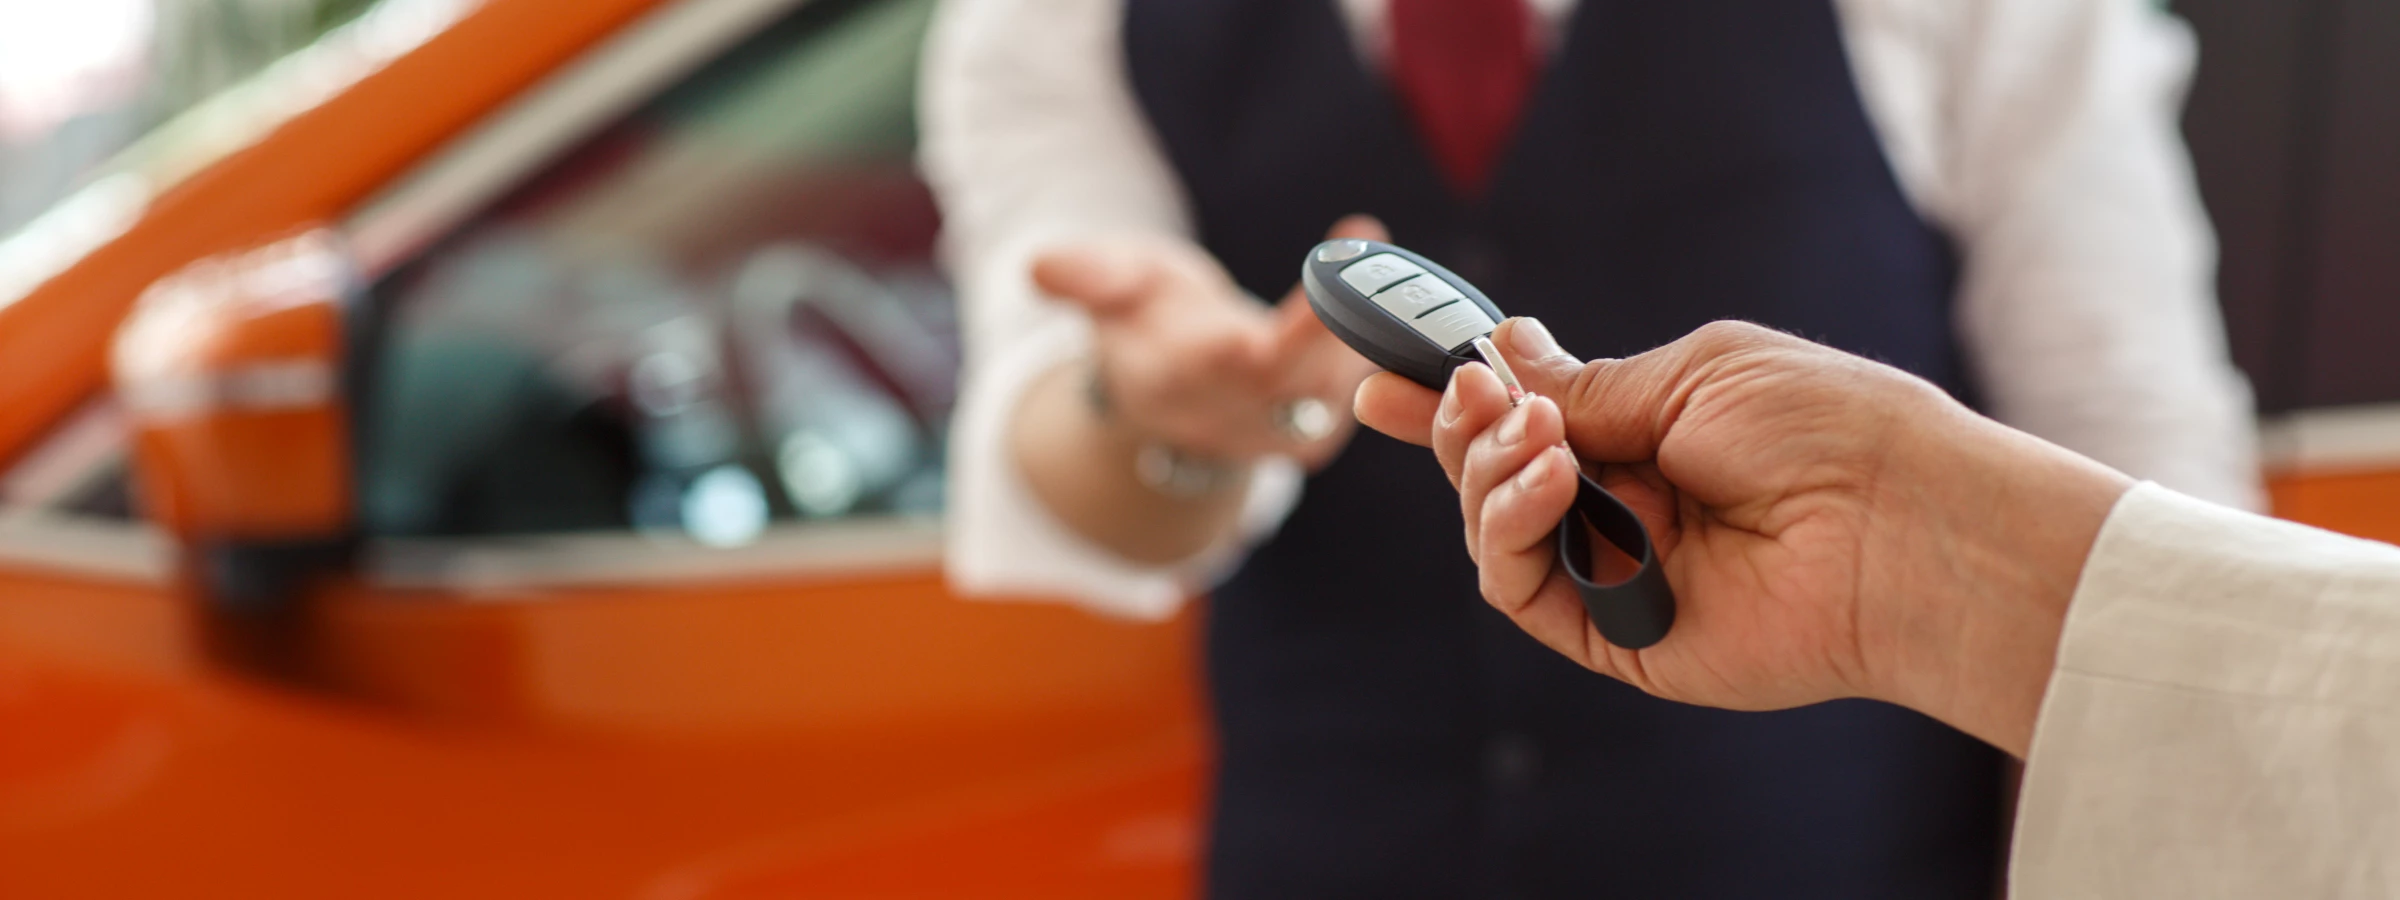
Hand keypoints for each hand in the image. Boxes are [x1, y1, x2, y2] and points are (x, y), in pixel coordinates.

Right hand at [1033, 217, 1386, 466]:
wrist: (1162, 385)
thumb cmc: (1142, 313)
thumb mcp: (1113, 281)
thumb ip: (1088, 275)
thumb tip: (1039, 266)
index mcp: (1177, 377)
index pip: (1241, 362)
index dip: (1294, 329)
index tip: (1336, 279)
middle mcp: (1227, 416)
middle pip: (1303, 384)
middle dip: (1348, 327)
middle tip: (1382, 263)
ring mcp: (1272, 435)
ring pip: (1340, 396)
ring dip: (1374, 336)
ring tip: (1392, 270)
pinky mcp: (1312, 435)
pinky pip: (1358, 402)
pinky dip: (1385, 355)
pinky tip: (1402, 302)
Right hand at [1354, 320, 2133, 755]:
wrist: (1901, 523)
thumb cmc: (1824, 427)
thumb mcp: (1689, 373)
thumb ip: (1582, 386)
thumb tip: (1501, 350)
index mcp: (1646, 432)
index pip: (1524, 415)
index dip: (1450, 396)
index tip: (1383, 369)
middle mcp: (1623, 504)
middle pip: (1490, 472)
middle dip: (1455, 427)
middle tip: (1460, 390)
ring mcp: (1616, 572)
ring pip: (1491, 531)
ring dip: (1487, 471)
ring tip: (1533, 434)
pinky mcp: (1615, 638)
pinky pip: (1520, 589)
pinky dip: (1512, 530)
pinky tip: (1552, 479)